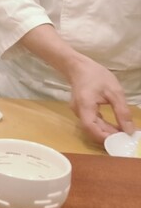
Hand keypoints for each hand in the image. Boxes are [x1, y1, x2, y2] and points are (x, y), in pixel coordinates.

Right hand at [18, 25, 135, 143]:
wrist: (78, 66)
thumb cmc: (96, 75)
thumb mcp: (114, 91)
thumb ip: (122, 111)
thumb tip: (129, 130)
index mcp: (84, 106)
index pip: (91, 128)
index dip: (105, 137)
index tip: (122, 141)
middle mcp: (78, 112)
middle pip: (92, 130)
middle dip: (110, 136)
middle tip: (127, 137)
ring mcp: (78, 112)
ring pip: (92, 127)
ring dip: (107, 132)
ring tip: (124, 132)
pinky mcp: (81, 111)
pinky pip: (92, 122)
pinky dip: (103, 126)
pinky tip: (115, 126)